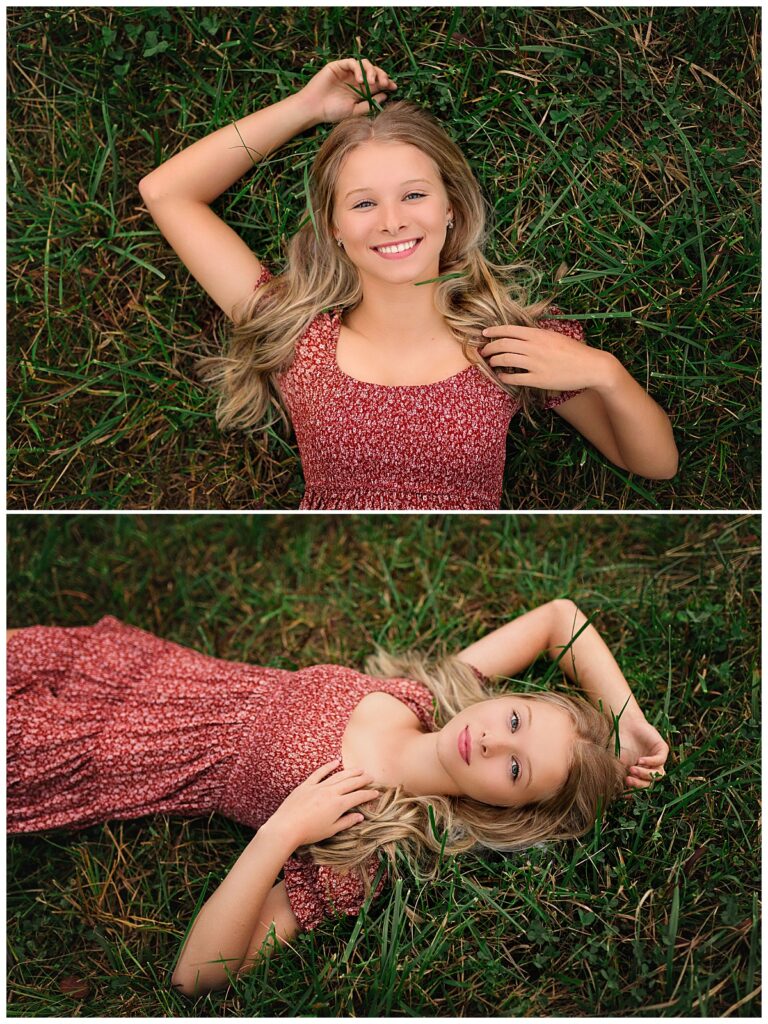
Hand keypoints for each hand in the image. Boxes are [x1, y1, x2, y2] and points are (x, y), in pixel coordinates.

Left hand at [265, 759, 379, 847]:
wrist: (286, 827)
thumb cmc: (309, 832)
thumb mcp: (331, 830)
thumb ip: (346, 822)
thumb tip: (360, 816)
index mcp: (338, 804)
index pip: (358, 797)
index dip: (368, 794)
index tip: (376, 792)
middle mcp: (331, 792)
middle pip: (351, 783)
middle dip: (362, 779)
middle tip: (371, 777)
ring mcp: (318, 787)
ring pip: (338, 776)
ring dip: (350, 771)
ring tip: (359, 769)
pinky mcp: (306, 785)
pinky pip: (319, 773)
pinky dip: (328, 766)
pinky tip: (336, 761)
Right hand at [298, 57, 397, 124]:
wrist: (314, 109)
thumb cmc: (332, 112)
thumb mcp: (354, 111)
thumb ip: (369, 104)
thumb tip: (385, 95)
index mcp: (360, 91)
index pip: (377, 83)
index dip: (386, 83)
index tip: (394, 87)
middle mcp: (355, 79)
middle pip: (374, 72)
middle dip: (382, 75)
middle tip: (385, 83)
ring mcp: (347, 72)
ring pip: (365, 64)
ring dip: (372, 71)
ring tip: (372, 82)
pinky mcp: (338, 66)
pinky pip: (353, 62)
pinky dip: (359, 69)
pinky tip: (360, 80)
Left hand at [479, 323, 612, 392]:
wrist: (591, 366)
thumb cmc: (574, 351)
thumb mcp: (555, 336)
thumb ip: (537, 335)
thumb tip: (520, 335)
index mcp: (538, 334)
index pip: (509, 330)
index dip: (493, 331)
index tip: (484, 334)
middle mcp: (534, 347)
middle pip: (503, 345)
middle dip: (489, 348)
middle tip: (484, 351)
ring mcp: (535, 363)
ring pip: (505, 360)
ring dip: (494, 361)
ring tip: (491, 362)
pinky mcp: (538, 379)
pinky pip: (514, 378)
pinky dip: (504, 377)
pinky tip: (501, 376)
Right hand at [616, 715, 668, 789]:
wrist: (624, 724)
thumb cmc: (619, 743)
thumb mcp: (618, 761)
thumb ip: (619, 776)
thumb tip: (617, 793)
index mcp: (641, 774)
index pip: (642, 788)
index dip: (634, 792)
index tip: (625, 793)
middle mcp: (651, 769)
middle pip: (651, 784)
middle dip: (639, 784)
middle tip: (628, 780)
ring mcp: (658, 760)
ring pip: (658, 775)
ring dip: (645, 775)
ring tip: (633, 769)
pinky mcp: (662, 749)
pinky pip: (660, 761)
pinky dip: (651, 763)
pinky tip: (640, 760)